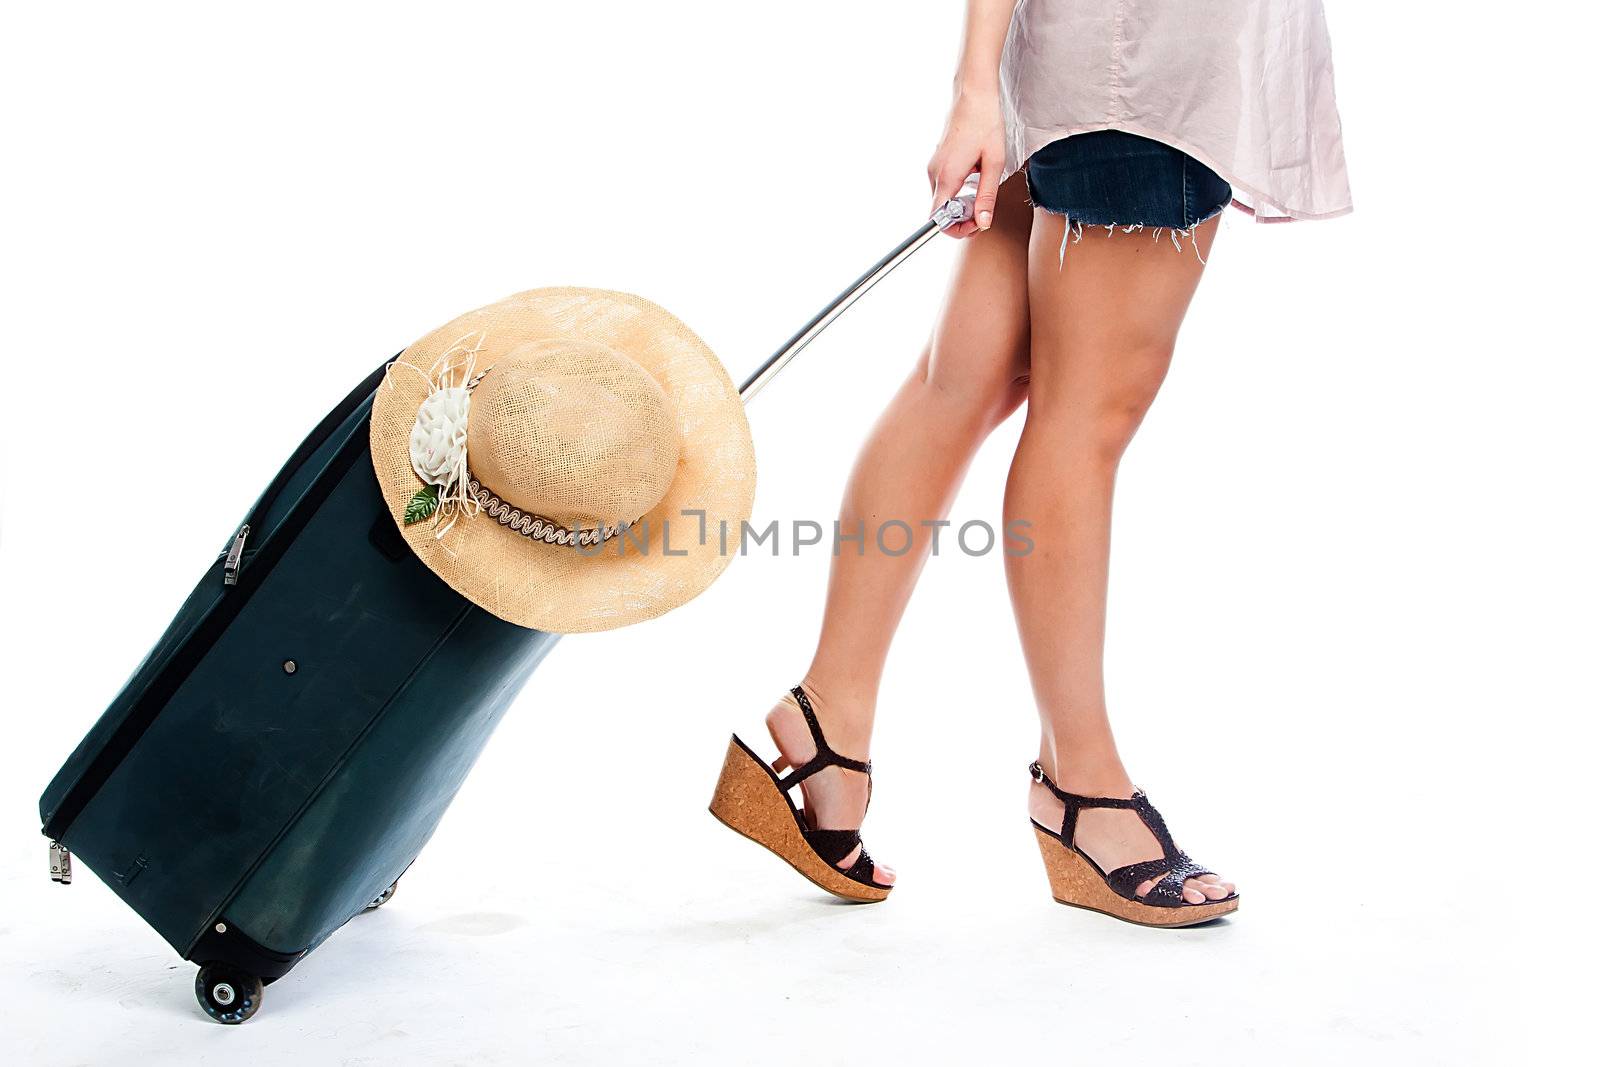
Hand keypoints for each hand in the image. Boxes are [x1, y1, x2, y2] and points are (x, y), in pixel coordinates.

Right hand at [927, 88, 1004, 237]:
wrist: (974, 94)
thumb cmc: (985, 122)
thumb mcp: (994, 163)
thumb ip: (987, 196)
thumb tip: (983, 223)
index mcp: (947, 177)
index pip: (939, 220)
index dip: (957, 229)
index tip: (977, 223)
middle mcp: (935, 174)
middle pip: (941, 212)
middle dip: (963, 217)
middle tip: (986, 207)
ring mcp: (934, 167)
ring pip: (943, 199)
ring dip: (962, 203)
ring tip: (984, 185)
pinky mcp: (938, 161)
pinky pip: (945, 186)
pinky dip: (959, 190)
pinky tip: (976, 174)